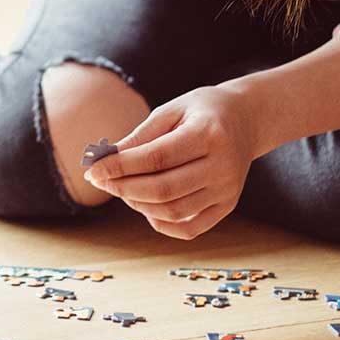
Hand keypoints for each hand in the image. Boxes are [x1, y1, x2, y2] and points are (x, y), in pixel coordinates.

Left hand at [82, 83, 259, 240]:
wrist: (247, 119)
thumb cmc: (202, 110)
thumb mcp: (171, 110)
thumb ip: (140, 136)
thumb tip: (106, 161)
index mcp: (209, 134)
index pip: (157, 158)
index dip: (120, 166)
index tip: (93, 170)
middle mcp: (223, 166)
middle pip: (164, 189)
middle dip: (123, 187)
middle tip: (100, 180)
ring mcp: (227, 190)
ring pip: (173, 211)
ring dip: (137, 204)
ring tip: (121, 188)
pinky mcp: (227, 206)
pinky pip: (189, 228)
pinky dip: (160, 222)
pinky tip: (143, 205)